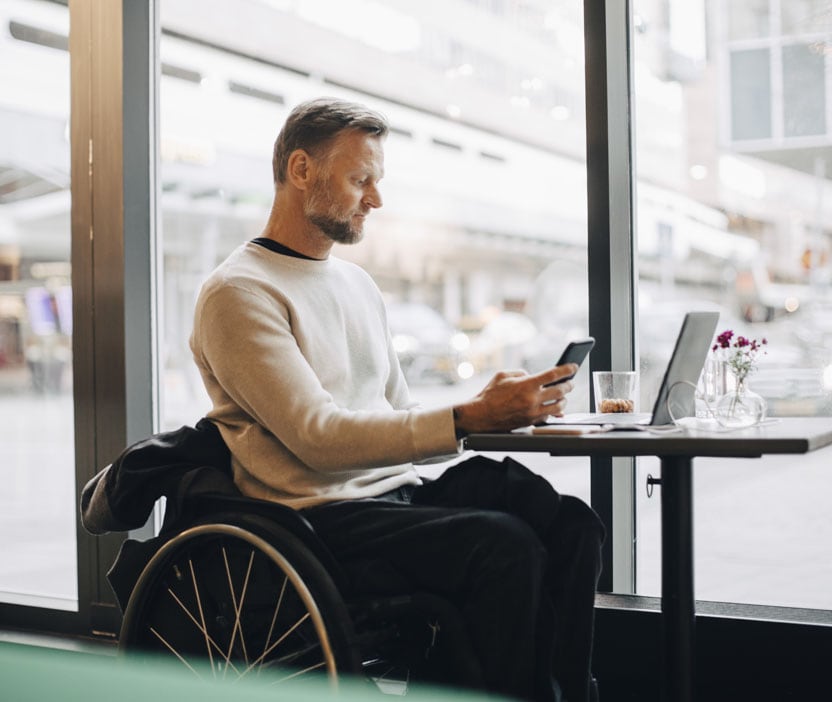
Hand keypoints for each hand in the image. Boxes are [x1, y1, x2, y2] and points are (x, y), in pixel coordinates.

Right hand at [453, 364, 575, 434]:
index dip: (567, 369)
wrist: (481, 416)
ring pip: (559, 406)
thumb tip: (532, 376)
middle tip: (570, 382)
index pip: (554, 375)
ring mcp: (533, 412)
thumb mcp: (503, 375)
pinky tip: (556, 407)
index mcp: (526, 385)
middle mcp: (532, 399)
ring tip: (563, 395)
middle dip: (569, 385)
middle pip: (561, 391)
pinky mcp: (531, 422)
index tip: (574, 367)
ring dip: (564, 399)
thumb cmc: (490, 394)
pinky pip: (549, 416)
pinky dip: (555, 411)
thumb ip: (521, 373)